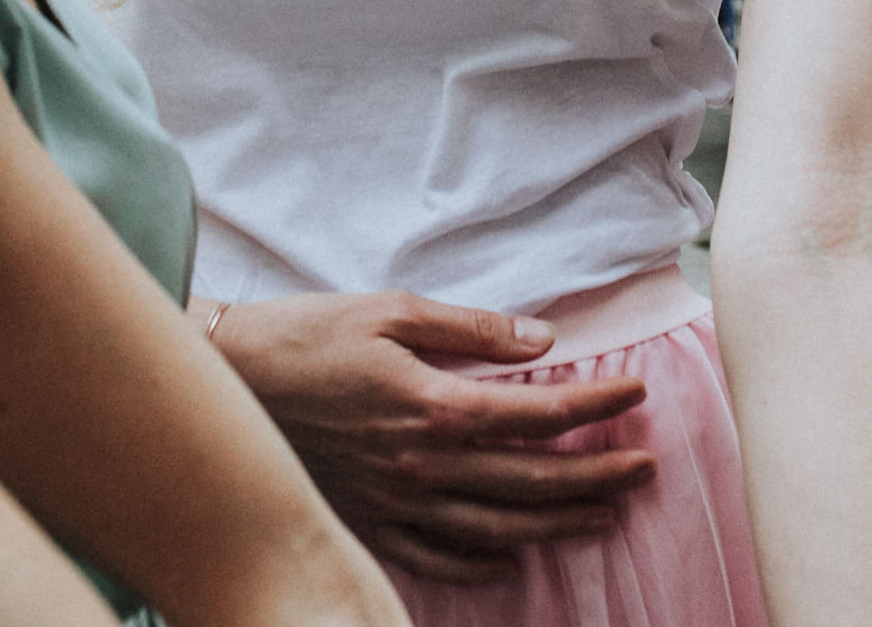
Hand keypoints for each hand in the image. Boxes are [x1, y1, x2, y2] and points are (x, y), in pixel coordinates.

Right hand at [209, 289, 657, 584]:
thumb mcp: (391, 311)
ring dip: (558, 522)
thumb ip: (472, 330)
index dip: (596, 405)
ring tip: (604, 514)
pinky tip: (511, 554)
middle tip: (645, 470)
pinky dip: (482, 559)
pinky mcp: (370, 523)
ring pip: (498, 526)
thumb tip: (543, 339)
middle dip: (598, 476)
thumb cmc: (307, 335)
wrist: (226, 381)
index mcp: (435, 405)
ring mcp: (398, 503)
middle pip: (532, 480)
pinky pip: (439, 557)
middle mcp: (424, 464)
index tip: (637, 392)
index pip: (538, 413)